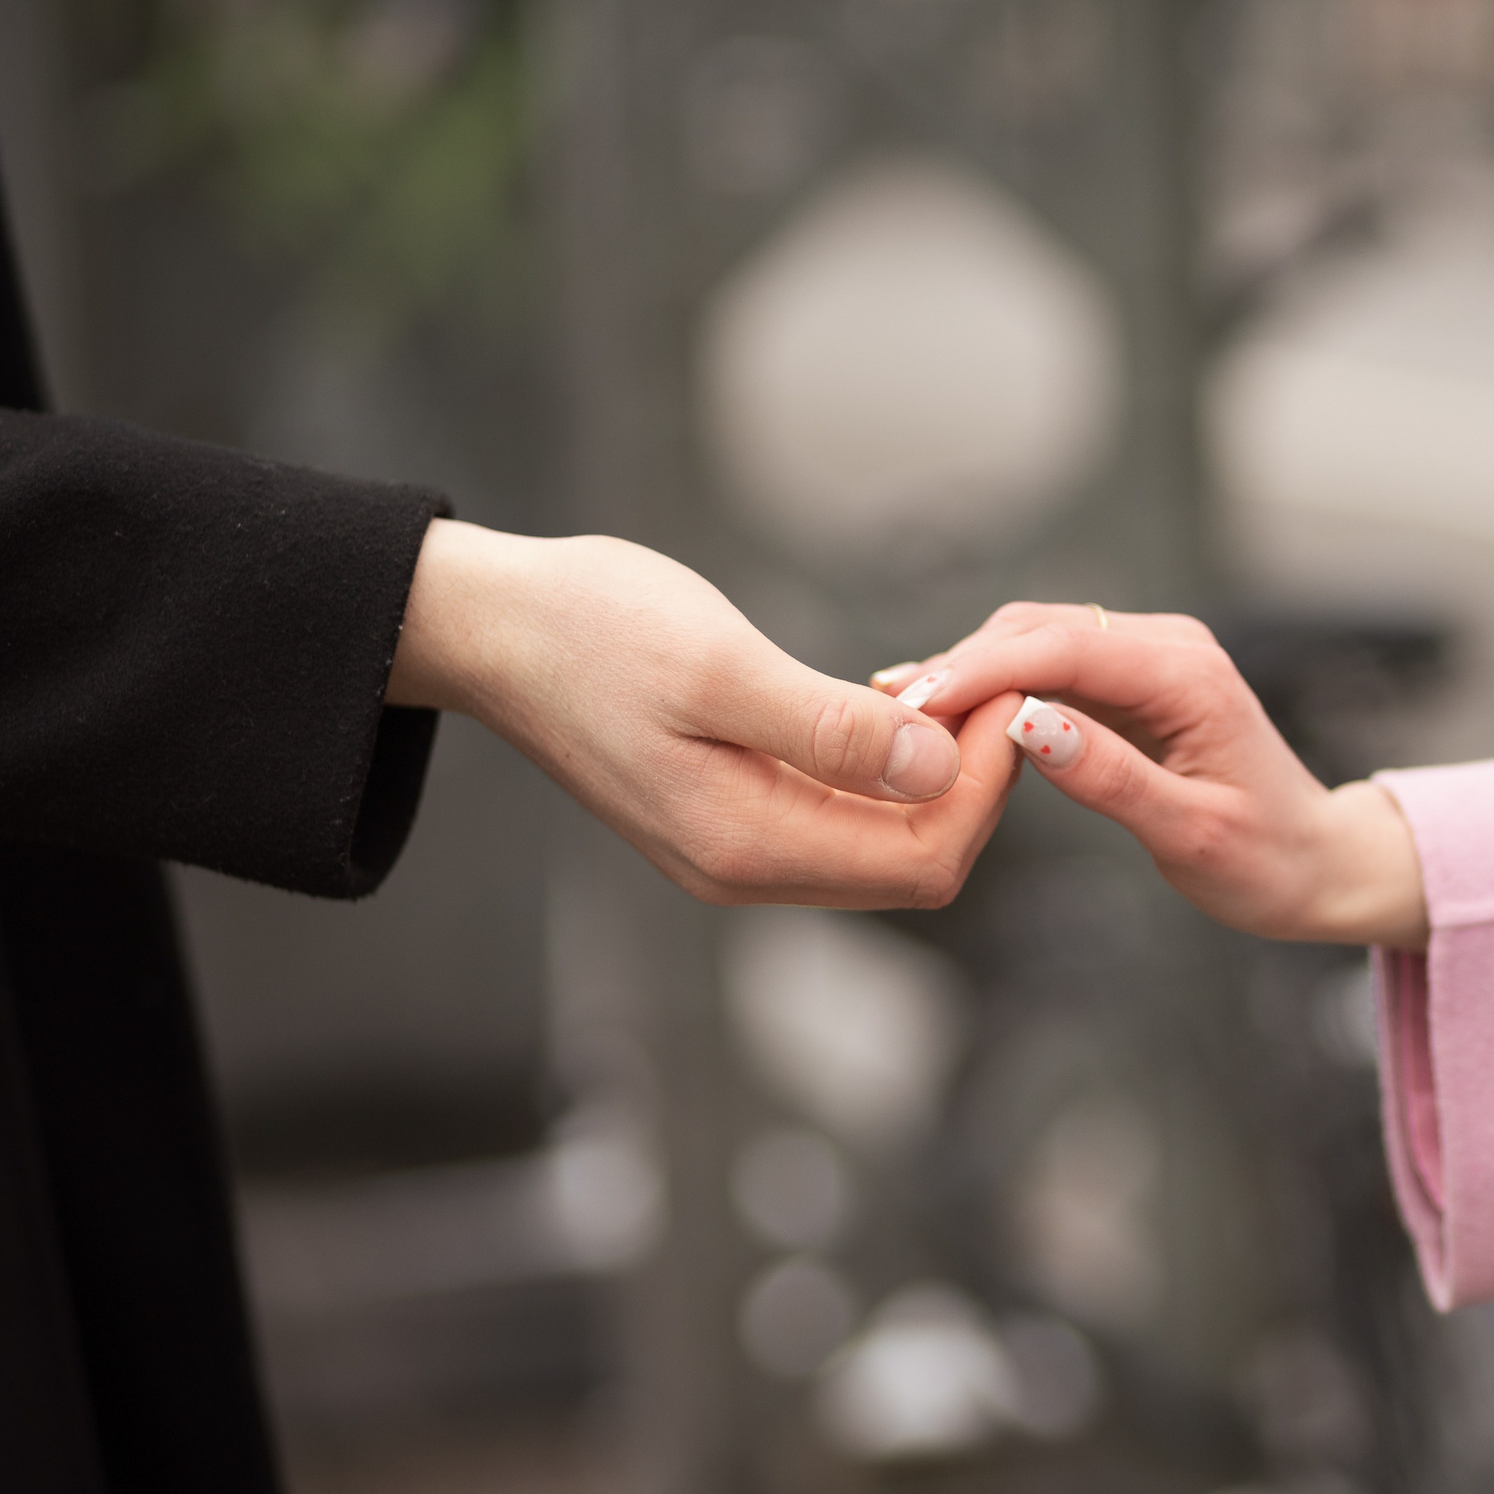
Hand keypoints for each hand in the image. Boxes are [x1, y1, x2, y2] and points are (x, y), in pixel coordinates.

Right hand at [387, 519, 1018, 906]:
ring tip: (944, 678)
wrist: (490, 626)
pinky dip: (883, 760)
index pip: (924, 862)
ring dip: (931, 768)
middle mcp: (746, 868)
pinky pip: (840, 807)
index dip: (983, 788)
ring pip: (884, 836)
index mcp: (746, 846)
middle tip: (985, 681)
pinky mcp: (730, 808)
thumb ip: (833, 731)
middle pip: (915, 862)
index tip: (1004, 693)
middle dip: (968, 780)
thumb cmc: (589, 632)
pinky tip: (884, 692)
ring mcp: (737, 844)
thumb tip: (939, 769)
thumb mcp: (720, 668)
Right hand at [875, 603, 1427, 948]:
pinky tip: (944, 718)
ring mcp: (1150, 657)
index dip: (978, 669)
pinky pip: (1048, 665)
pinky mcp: (1132, 679)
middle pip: (1038, 628)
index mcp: (1188, 675)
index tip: (910, 703)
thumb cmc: (1267, 862)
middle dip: (959, 665)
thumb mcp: (1192, 835)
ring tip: (898, 718)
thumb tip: (1026, 724)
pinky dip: (994, 686)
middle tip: (884, 716)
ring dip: (968, 671)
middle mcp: (1169, 646)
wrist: (1317, 863)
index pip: (1062, 645)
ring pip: (1035, 639)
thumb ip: (1110, 778)